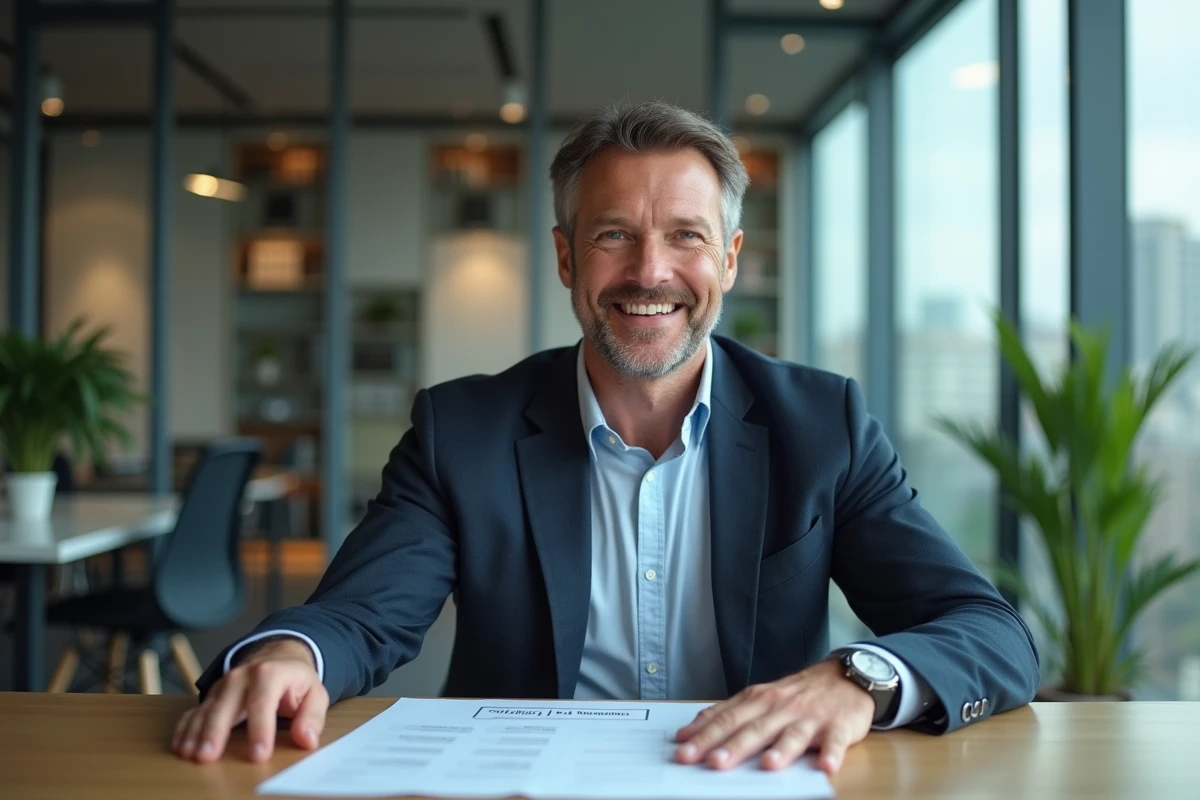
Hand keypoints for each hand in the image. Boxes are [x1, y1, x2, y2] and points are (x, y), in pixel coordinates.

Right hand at [172, 639, 328, 763]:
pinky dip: (185, 728)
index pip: (263, 702)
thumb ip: (312, 716)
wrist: (277, 656)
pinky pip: (195, 710)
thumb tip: (306, 739)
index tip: (258, 754)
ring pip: (206, 709)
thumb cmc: (295, 680)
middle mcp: (242, 677)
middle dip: (215, 732)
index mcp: (270, 674)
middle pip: (225, 705)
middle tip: (208, 756)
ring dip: (195, 732)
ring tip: (190, 754)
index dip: (260, 729)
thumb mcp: (314, 693)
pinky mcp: (213, 695)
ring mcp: (224, 685)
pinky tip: (180, 745)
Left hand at [673, 658, 874, 773]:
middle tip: (712, 762)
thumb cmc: (798, 693)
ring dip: (781, 750)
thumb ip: (730, 711)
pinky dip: (831, 753)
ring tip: (768, 765)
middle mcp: (781, 707)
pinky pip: (835, 741)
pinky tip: (826, 767)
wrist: (845, 676)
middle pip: (754, 728)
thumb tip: (694, 726)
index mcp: (759, 700)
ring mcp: (810, 717)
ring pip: (792, 734)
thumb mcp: (761, 696)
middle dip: (732, 746)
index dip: (704, 734)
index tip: (683, 748)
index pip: (726, 718)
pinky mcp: (838, 726)